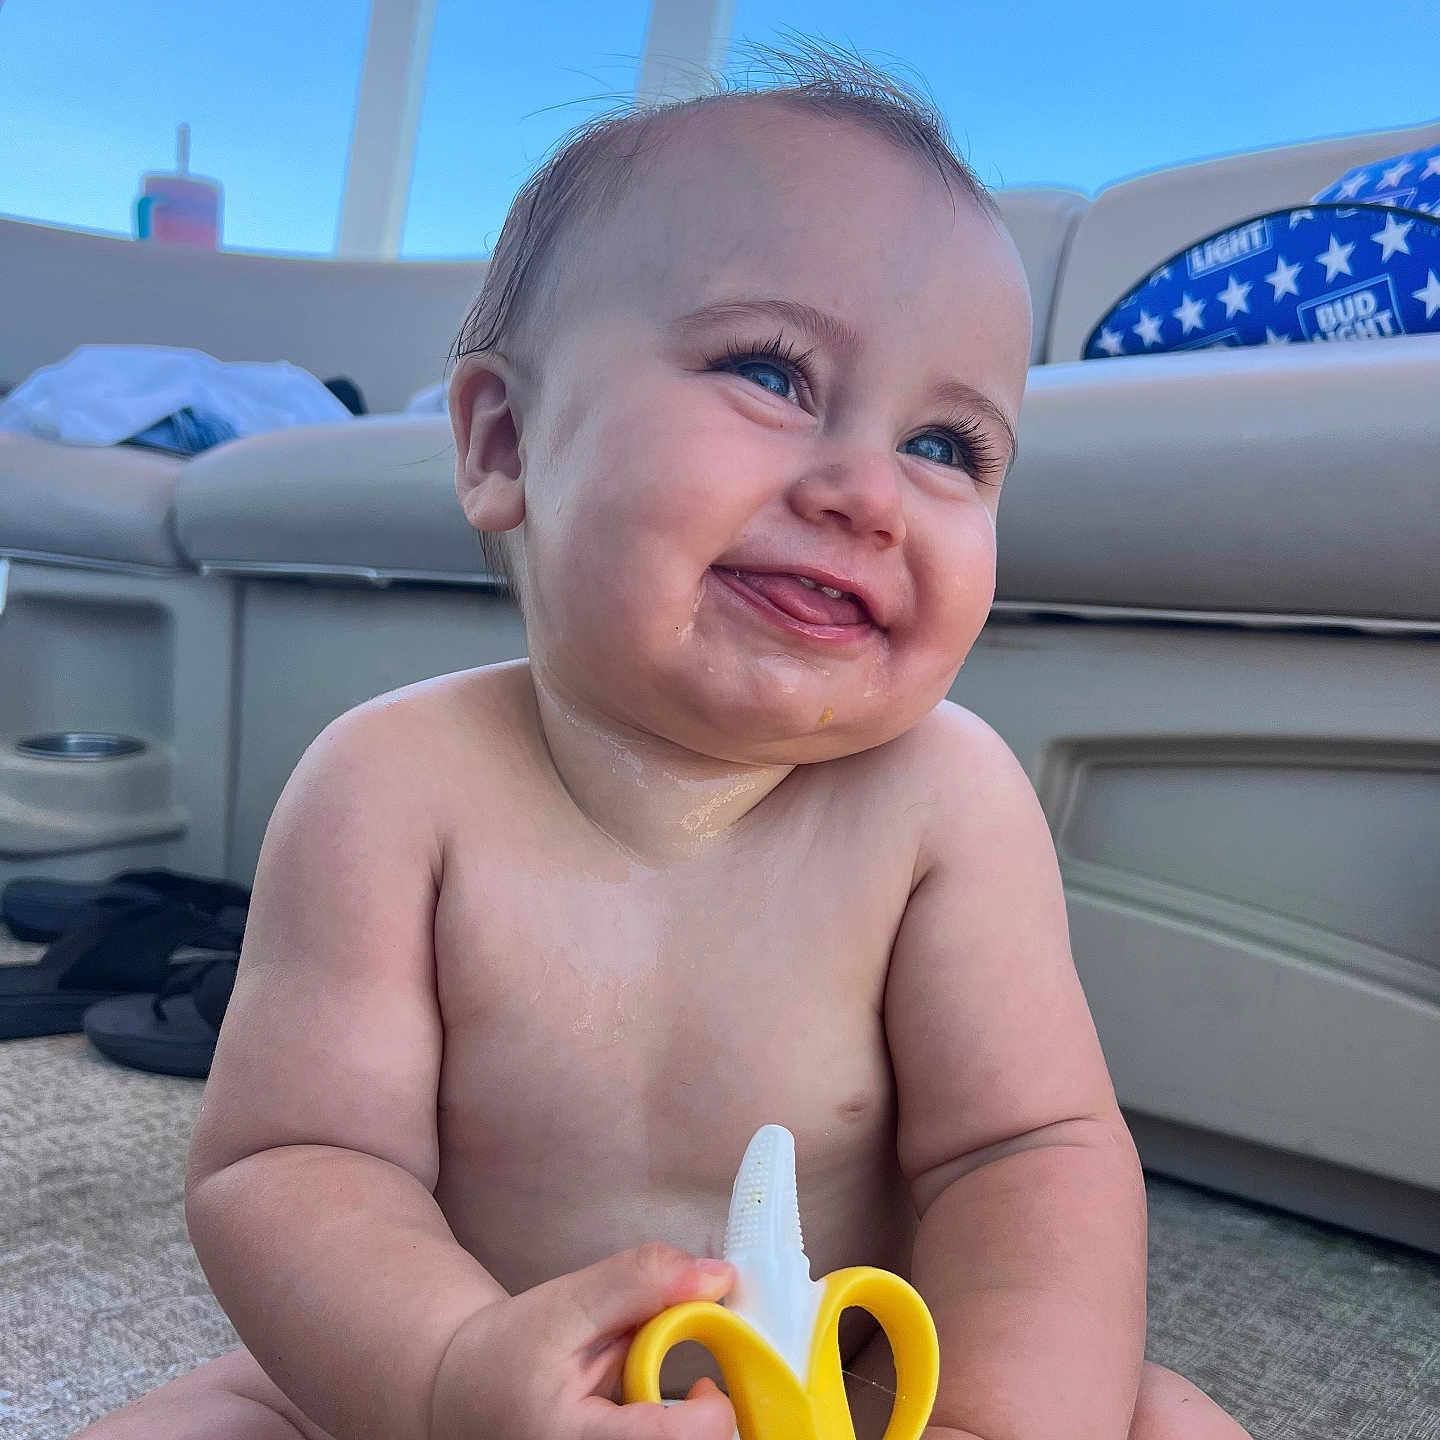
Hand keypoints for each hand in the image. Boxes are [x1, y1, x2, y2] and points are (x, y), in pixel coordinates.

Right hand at [429, 1243, 737, 1439]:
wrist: (461, 1393)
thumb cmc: (509, 1352)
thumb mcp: (568, 1303)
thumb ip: (641, 1283)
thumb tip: (716, 1277)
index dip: (710, 1413)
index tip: (702, 1382)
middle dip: (698, 1420)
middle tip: (676, 1387)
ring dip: (685, 1429)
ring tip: (648, 1401)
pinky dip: (671, 1433)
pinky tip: (640, 1416)